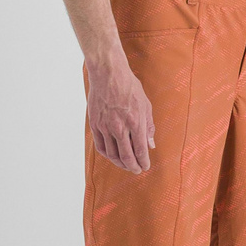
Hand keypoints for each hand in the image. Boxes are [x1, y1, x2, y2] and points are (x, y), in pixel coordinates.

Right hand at [85, 48, 155, 173]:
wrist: (108, 74)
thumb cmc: (129, 87)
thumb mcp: (146, 105)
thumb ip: (148, 126)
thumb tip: (150, 144)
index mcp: (135, 123)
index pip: (140, 150)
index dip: (143, 162)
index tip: (145, 167)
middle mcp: (120, 127)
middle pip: (127, 156)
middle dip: (133, 167)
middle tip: (137, 170)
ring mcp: (106, 127)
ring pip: (112, 154)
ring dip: (120, 163)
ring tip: (126, 165)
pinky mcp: (95, 124)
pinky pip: (100, 146)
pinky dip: (107, 155)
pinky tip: (112, 156)